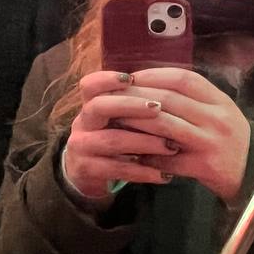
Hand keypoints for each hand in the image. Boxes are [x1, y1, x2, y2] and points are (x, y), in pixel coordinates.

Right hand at [63, 71, 181, 201]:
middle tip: (158, 107)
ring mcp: (82, 147)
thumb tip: (171, 88)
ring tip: (171, 146)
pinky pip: (117, 169)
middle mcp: (82, 123)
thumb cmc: (114, 138)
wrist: (88, 174)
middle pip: (99, 106)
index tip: (131, 78)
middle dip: (130, 105)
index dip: (107, 79)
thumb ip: (134, 104)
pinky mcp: (86, 170)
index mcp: (90, 105)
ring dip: (145, 142)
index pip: (90, 85)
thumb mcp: (119, 119)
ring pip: (112, 140)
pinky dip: (143, 171)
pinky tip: (164, 175)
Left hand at [117, 67, 250, 201]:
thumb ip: (192, 98)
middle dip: (136, 97)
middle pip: (169, 99)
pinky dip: (148, 157)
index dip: (154, 75)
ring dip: (136, 123)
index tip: (131, 77)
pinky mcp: (204, 166)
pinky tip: (132, 155)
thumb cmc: (227, 138)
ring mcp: (211, 142)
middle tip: (112, 97)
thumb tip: (149, 86)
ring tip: (115, 122)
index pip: (183, 79)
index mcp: (220, 100)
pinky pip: (168, 159)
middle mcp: (217, 118)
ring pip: (165, 126)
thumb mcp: (219, 111)